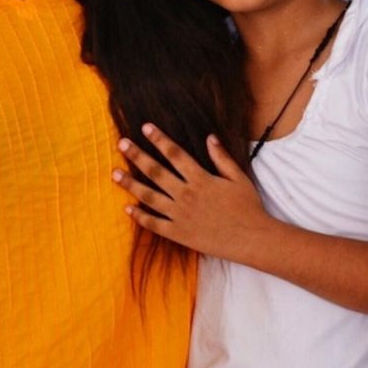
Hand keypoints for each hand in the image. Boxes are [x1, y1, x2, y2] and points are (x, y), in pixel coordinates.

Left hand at [113, 125, 268, 258]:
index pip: (175, 154)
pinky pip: (155, 224)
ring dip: (130, 184)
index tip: (145, 127)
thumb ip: (221, 157)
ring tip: (114, 173)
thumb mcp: (238, 177)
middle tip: (121, 144)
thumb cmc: (248, 207)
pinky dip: (140, 217)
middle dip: (137, 156)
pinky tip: (127, 209)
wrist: (253, 240)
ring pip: (150, 197)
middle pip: (156, 172)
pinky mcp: (179, 234)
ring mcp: (181, 216)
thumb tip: (209, 136)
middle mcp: (187, 195)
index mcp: (201, 179)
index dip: (159, 139)